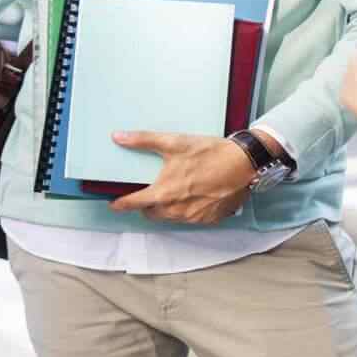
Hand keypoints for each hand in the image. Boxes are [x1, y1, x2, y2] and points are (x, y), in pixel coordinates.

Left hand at [106, 132, 255, 223]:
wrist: (242, 163)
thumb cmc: (208, 153)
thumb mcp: (173, 142)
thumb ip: (143, 141)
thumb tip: (118, 137)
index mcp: (164, 193)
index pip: (134, 203)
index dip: (121, 204)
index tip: (114, 204)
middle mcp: (177, 210)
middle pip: (151, 214)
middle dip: (146, 206)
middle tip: (149, 193)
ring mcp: (193, 217)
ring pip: (170, 218)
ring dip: (166, 209)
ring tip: (172, 192)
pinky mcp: (209, 219)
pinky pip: (190, 219)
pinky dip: (186, 210)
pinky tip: (193, 196)